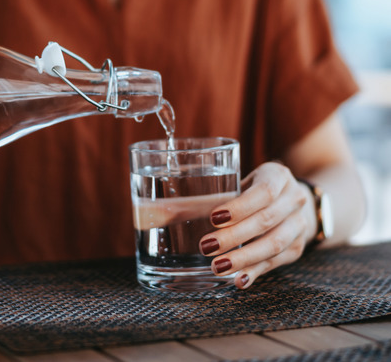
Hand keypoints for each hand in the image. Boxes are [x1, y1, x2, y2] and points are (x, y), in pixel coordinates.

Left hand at [198, 162, 318, 288]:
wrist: (294, 204)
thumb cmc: (253, 192)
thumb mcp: (237, 184)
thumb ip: (204, 198)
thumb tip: (157, 212)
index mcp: (278, 176)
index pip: (263, 191)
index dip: (240, 206)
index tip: (213, 218)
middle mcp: (294, 199)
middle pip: (266, 220)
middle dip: (234, 236)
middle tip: (206, 247)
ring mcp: (299, 224)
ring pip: (274, 244)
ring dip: (244, 258)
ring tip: (217, 267)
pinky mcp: (297, 247)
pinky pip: (276, 262)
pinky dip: (255, 272)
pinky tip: (238, 280)